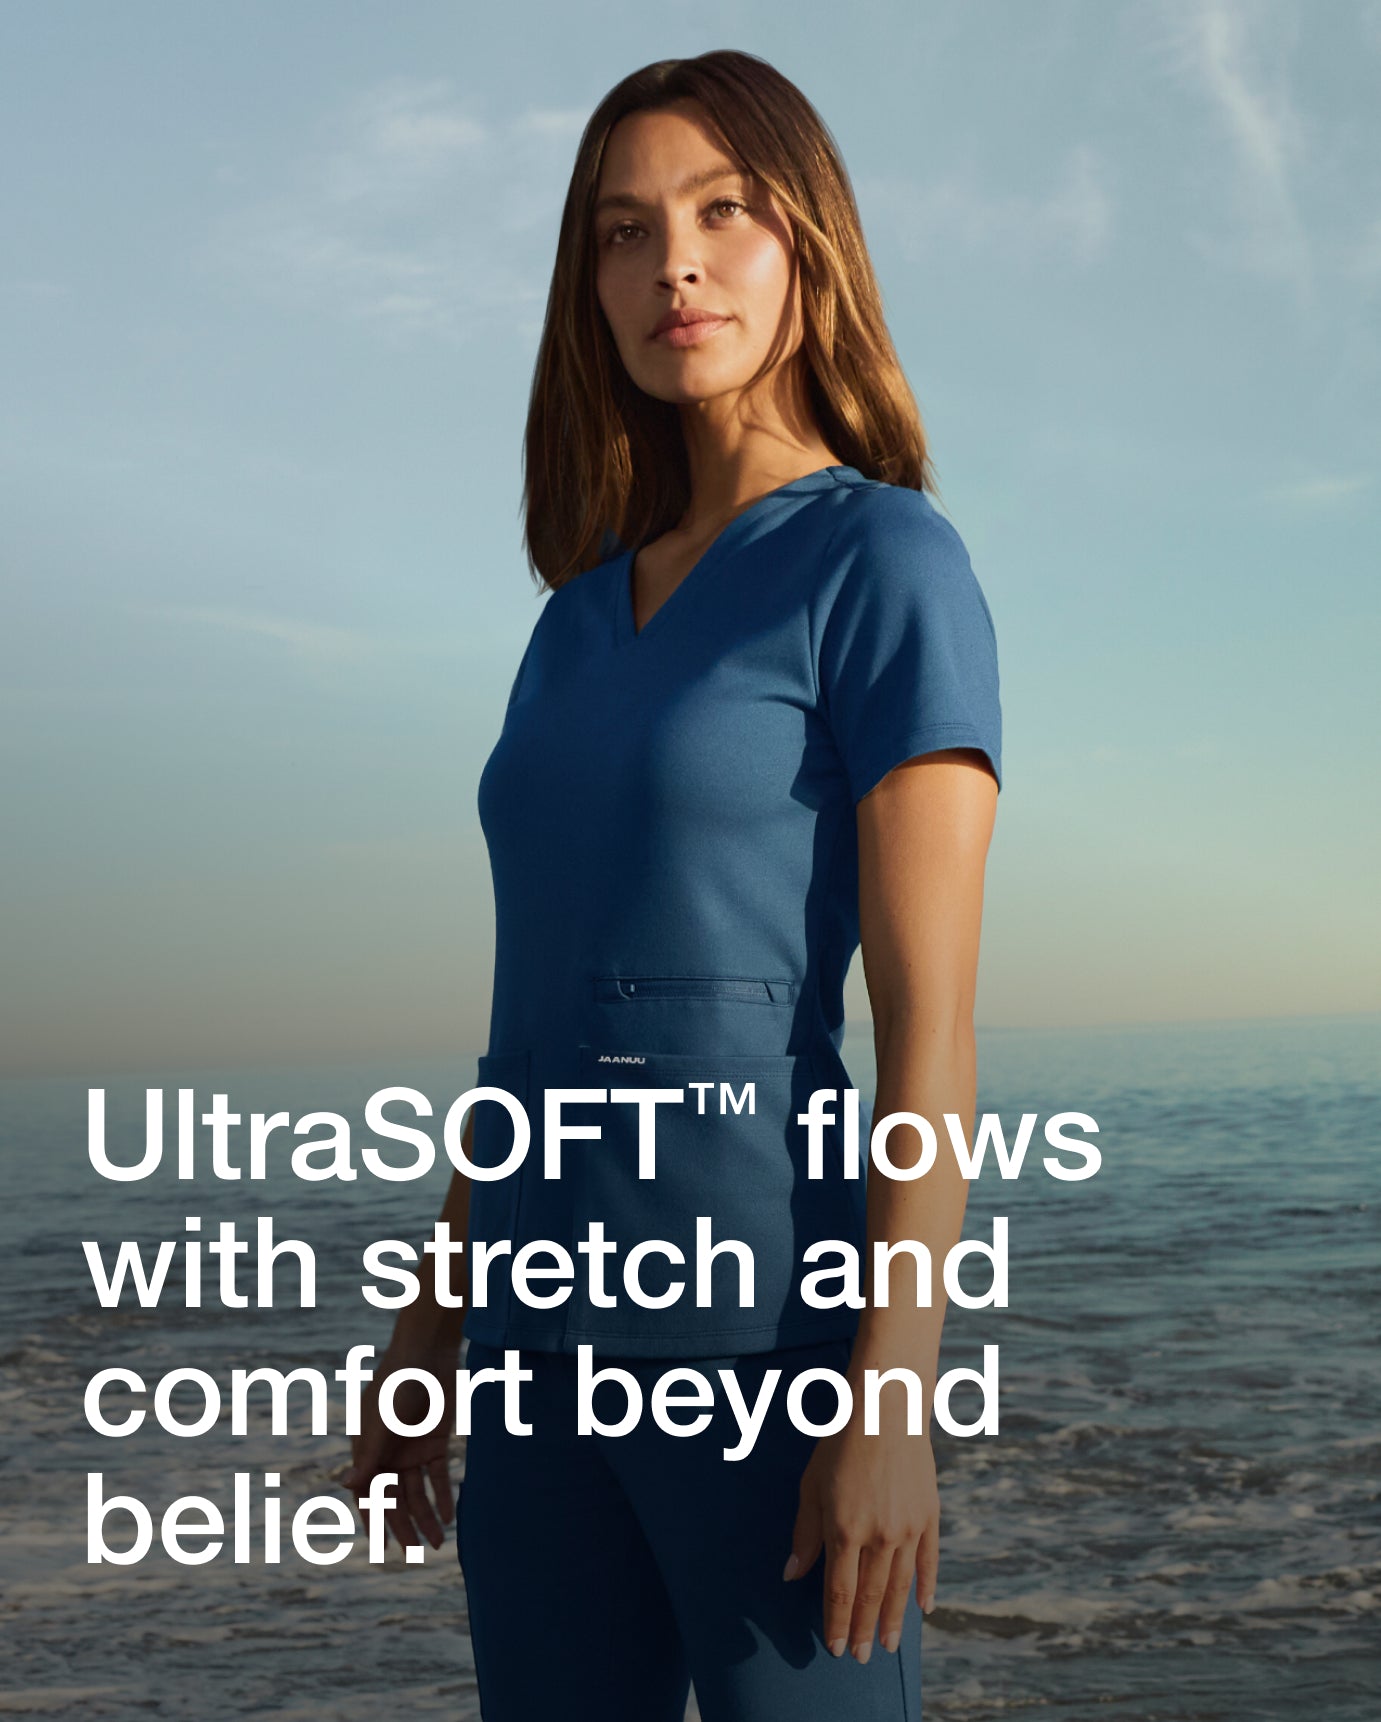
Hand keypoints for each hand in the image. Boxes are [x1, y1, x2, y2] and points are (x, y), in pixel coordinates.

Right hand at [342, 1339, 458, 1554]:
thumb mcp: (382, 1423)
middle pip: (395, 1498)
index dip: (373, 1520)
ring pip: (418, 1492)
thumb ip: (369, 1456)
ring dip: (426, 1516)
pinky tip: (450, 1516)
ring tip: (438, 1542)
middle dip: (404, 1526)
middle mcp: (389, 1455)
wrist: (428, 1354)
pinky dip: (443, 1496)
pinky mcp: (436, 1443)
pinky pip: (438, 1476)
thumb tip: (348, 1486)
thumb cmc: (396, 1384)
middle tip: (414, 1553)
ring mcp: (413, 1450)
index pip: (369, 1493)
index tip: (380, 1549)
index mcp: (367, 1451)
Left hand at [782, 1413, 938, 1661]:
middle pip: (871, 1596)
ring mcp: (909, 1528)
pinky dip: (927, 1587)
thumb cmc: (840, 1442)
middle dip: (864, 1630)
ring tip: (889, 1646)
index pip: (840, 1591)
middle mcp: (879, 1536)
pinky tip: (924, 1609)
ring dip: (894, 1620)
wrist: (887, 1406)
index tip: (835, 1647)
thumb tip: (791, 1575)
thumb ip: (804, 1534)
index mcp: (845, 1529)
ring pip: (900, 1586)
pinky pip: (930, 1561)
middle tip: (862, 1658)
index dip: (837, 1622)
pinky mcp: (930, 1516)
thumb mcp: (811, 1485)